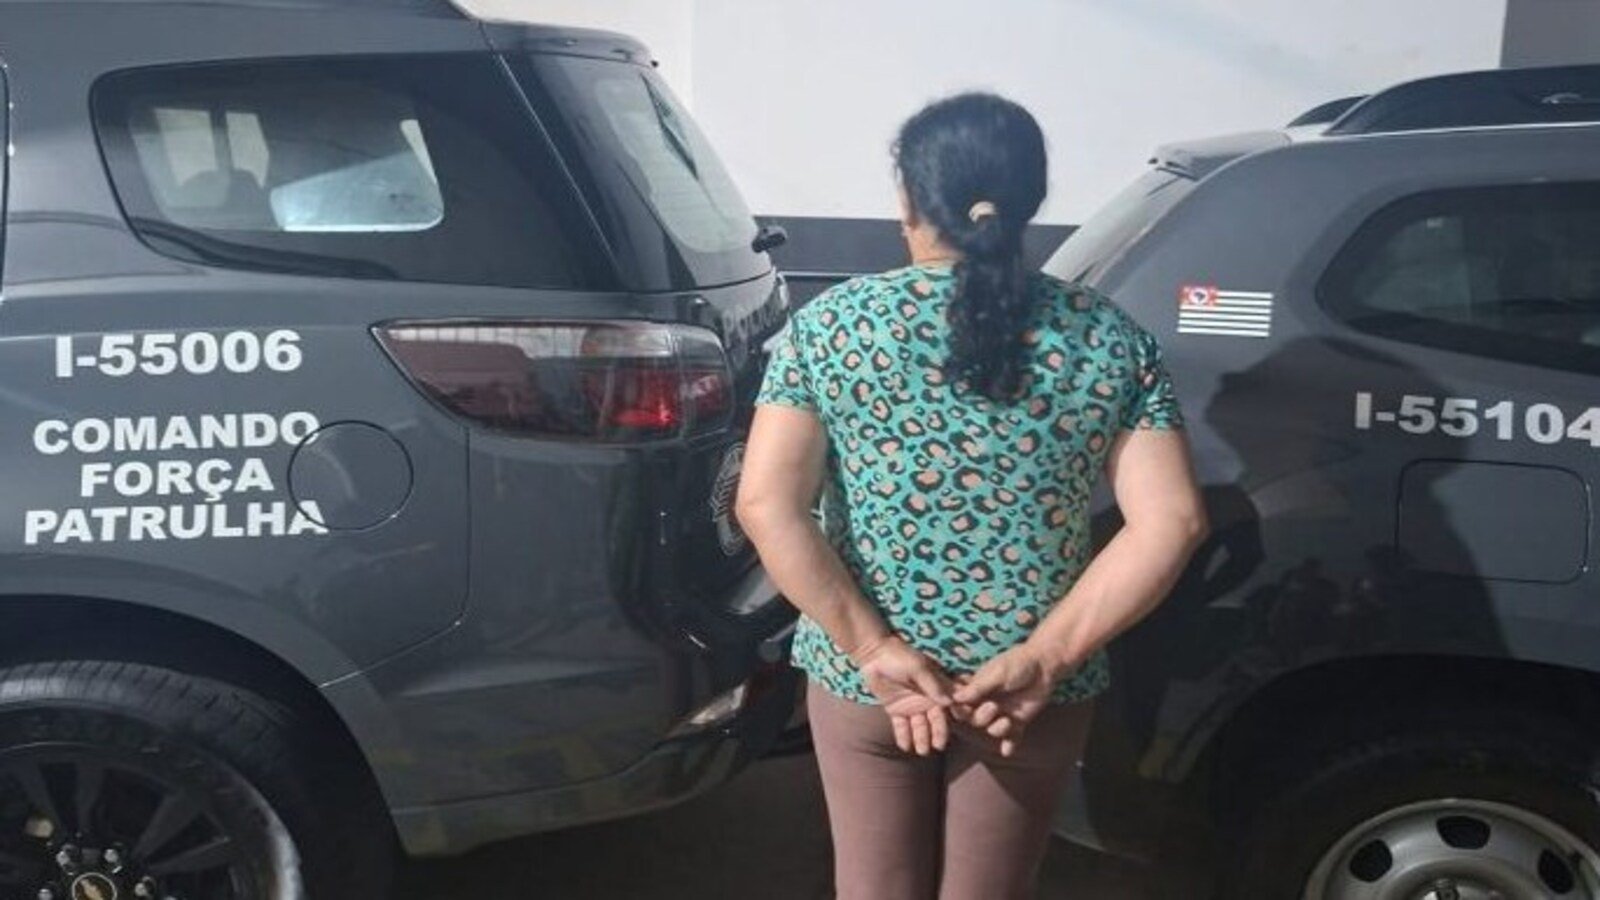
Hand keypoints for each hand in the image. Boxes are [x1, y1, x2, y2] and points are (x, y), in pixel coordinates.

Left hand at [854, 636, 954, 755]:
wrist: (873, 654)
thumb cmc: (899, 656)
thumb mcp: (918, 668)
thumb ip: (932, 685)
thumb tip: (949, 702)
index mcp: (934, 687)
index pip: (948, 705)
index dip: (954, 717)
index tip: (958, 728)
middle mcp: (925, 699)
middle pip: (934, 720)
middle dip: (937, 733)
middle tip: (938, 746)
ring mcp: (910, 706)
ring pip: (918, 726)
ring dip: (921, 738)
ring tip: (922, 751)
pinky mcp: (895, 710)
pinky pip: (901, 726)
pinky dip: (903, 736)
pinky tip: (905, 746)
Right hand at [951, 644, 1062, 756]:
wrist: (1045, 666)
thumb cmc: (1018, 663)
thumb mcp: (997, 674)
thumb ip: (978, 688)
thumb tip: (955, 698)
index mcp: (977, 689)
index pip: (960, 704)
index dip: (959, 709)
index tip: (963, 709)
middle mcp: (987, 702)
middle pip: (974, 720)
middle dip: (981, 717)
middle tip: (993, 706)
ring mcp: (1003, 712)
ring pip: (991, 729)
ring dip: (996, 729)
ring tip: (1007, 721)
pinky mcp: (1019, 721)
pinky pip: (1012, 737)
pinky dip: (1009, 744)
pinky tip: (1007, 750)